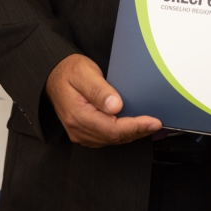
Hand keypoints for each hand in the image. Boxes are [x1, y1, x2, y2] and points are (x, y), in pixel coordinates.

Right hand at [45, 53, 161, 147]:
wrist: (53, 75)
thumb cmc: (69, 71)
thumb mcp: (84, 73)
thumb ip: (99, 90)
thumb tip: (115, 106)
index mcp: (78, 115)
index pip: (112, 128)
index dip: (135, 127)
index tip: (153, 122)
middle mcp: (79, 129)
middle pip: (114, 137)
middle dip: (137, 131)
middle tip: (157, 124)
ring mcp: (80, 132)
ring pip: (111, 139)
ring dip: (131, 134)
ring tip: (149, 126)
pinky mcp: (84, 131)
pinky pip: (106, 137)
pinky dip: (122, 133)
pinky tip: (133, 126)